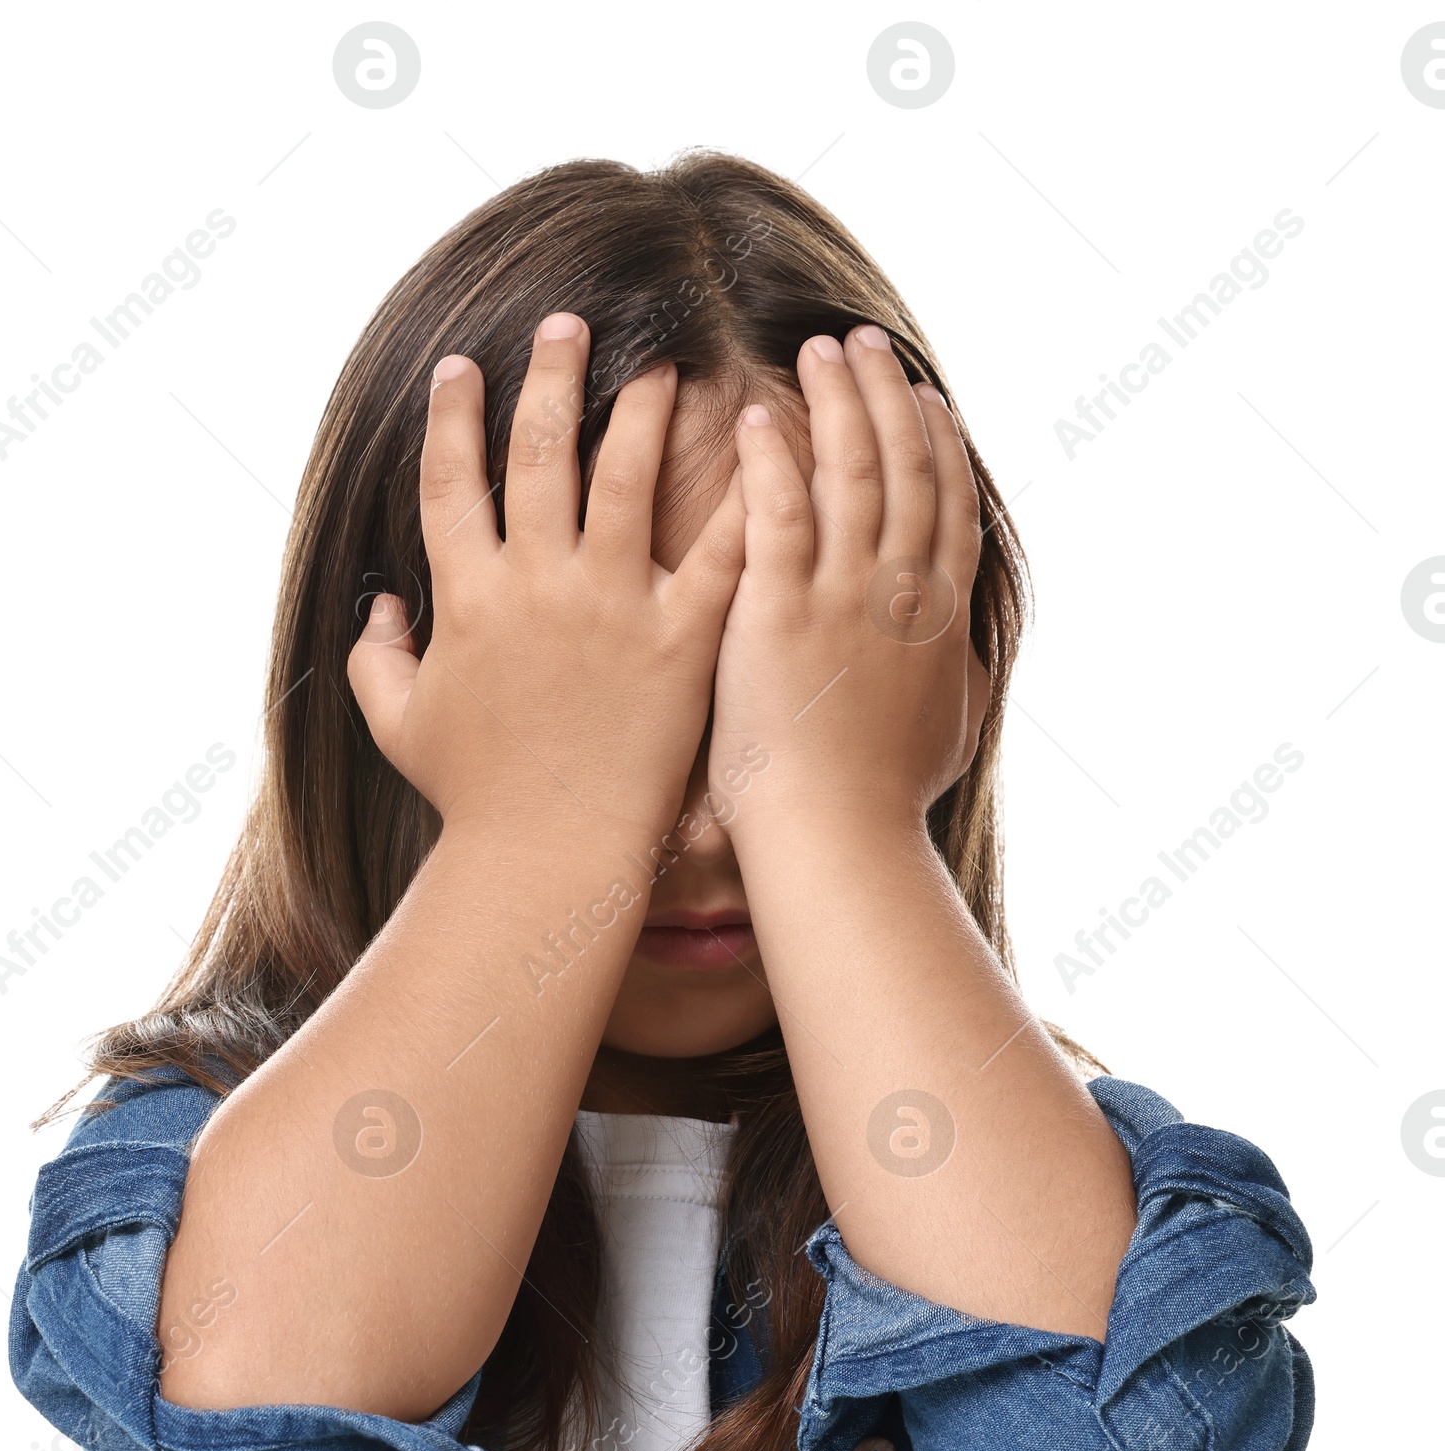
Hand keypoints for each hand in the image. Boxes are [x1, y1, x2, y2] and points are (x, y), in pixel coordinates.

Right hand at [348, 312, 746, 849]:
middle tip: (572, 323)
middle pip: (540, 452)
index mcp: (469, 595)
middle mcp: (538, 583)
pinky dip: (741, 500)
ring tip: (663, 365)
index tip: (461, 367)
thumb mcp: (397, 723)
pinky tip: (760, 451)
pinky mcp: (680, 641)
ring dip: (643, 410)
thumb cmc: (473, 796)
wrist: (548, 855)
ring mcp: (612, 608)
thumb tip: (376, 607)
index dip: (453, 416)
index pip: (452, 479)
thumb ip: (375, 657)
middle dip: (552, 376)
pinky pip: (715, 555)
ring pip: (625, 478)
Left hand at [707, 326, 990, 838]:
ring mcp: (843, 596)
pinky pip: (778, 514)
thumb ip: (959, 683)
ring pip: (849, 471)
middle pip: (903, 464)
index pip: (946, 500)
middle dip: (884, 394)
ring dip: (835, 402)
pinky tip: (753, 416)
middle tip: (860, 341)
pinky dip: (770, 460)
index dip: (935, 438)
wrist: (836, 837)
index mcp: (940, 613)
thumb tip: (968, 666)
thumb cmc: (882, 801)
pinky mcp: (780, 611)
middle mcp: (901, 590)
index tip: (919, 393)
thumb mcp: (949, 734)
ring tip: (815, 350)